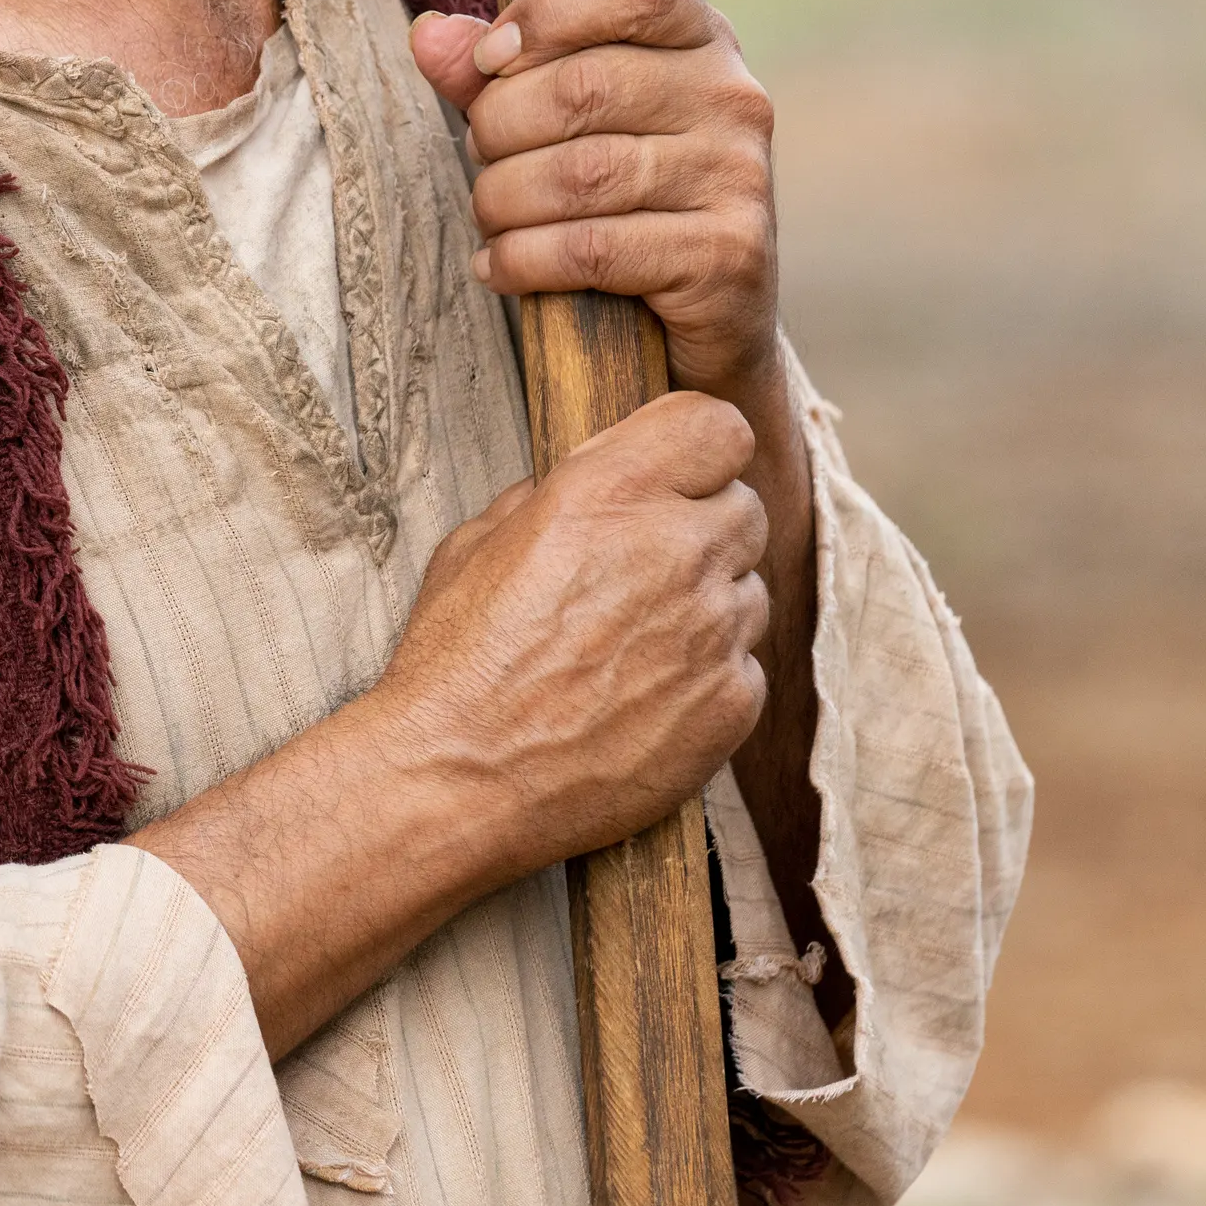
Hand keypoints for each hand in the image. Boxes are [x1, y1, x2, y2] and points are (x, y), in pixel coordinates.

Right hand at [363, 389, 769, 878]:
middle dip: (703, 528)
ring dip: (708, 605)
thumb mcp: (478, 542)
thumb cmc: (455, 661)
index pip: (718, 426)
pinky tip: (645, 698)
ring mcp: (712, 632)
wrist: (457, 779)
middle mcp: (674, 551)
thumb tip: (591, 485)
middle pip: (746, 507)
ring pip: (750, 592)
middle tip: (647, 567)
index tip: (678, 471)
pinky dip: (706, 679)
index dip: (699, 449)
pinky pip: (744, 668)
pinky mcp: (729, 706)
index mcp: (607, 495)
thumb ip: (554, 497)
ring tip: (636, 644)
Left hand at [413, 0, 780, 402]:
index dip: (547, 15)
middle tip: (481, 157)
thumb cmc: (622, 196)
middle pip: (583, 86)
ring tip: (490, 216)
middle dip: (499, 127)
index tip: (489, 61)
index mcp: (701, 38)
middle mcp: (732, 96)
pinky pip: (592, 249)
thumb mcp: (559, 120)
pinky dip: (522, 260)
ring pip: (580, 173)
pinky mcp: (728, 253)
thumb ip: (496, 74)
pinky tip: (499, 266)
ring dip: (503, 200)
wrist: (710, 315)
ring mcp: (738, 175)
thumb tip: (429, 35)